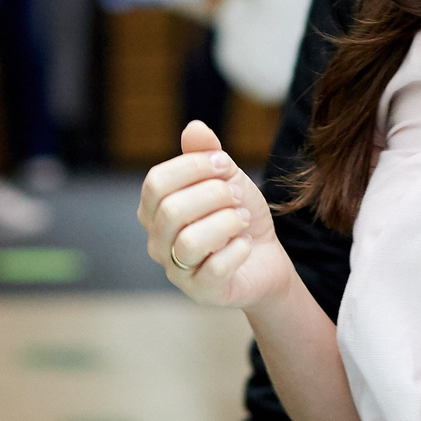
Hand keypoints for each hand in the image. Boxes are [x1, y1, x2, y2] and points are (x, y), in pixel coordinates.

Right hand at [137, 121, 295, 308]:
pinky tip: (245, 244)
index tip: (225, 165)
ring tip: (242, 220)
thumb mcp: (227, 178)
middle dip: (213, 195)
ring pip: (189, 242)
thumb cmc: (237, 216)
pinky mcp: (201, 292)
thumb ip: (208, 153)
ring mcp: (176, 270)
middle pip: (170, 210)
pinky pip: (214, 269)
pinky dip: (237, 250)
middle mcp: (157, 242)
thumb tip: (194, 127)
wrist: (265, 258)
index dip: (193, 167)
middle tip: (238, 195)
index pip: (156, 182)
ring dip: (226, 223)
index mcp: (154, 211)